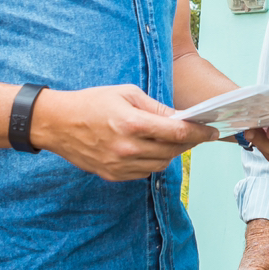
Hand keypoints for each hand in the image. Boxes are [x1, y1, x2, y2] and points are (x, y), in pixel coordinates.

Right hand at [31, 84, 217, 180]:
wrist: (56, 124)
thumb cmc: (92, 102)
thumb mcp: (126, 94)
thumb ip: (155, 108)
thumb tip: (180, 117)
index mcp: (132, 123)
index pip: (177, 132)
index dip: (199, 132)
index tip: (212, 131)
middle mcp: (128, 148)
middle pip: (173, 150)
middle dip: (188, 141)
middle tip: (196, 132)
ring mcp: (120, 165)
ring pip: (161, 164)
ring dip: (172, 152)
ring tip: (172, 138)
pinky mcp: (113, 175)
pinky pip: (145, 172)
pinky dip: (153, 160)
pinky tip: (150, 148)